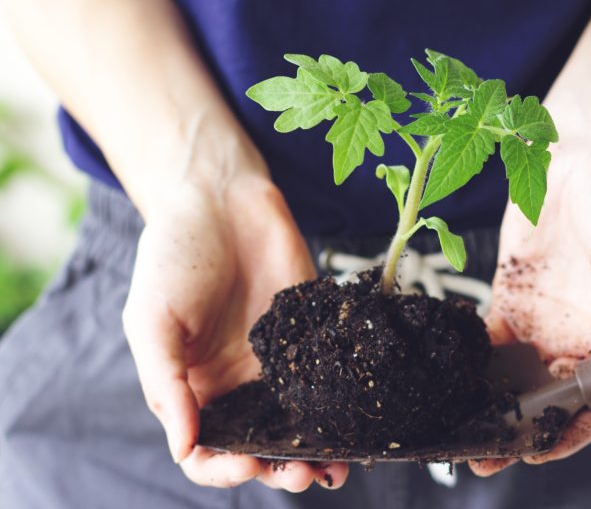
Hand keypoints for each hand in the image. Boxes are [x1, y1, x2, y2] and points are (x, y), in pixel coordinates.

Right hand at [122, 171, 348, 490]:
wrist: (221, 200)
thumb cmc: (173, 256)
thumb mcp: (151, 320)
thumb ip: (165, 384)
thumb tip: (184, 447)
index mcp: (193, 389)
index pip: (205, 451)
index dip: (224, 468)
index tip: (247, 462)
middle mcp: (237, 384)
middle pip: (259, 446)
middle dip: (278, 468)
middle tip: (302, 472)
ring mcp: (278, 363)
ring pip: (299, 424)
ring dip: (315, 452)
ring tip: (333, 466)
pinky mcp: (311, 337)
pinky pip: (327, 381)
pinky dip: (342, 408)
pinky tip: (357, 423)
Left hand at [470, 134, 590, 475]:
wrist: (581, 148)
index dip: (573, 433)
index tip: (538, 454)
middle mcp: (582, 336)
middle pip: (551, 399)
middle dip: (519, 431)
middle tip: (479, 454)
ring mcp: (545, 320)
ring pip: (516, 378)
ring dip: (490, 406)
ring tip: (455, 428)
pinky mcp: (512, 299)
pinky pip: (489, 343)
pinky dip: (470, 364)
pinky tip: (445, 378)